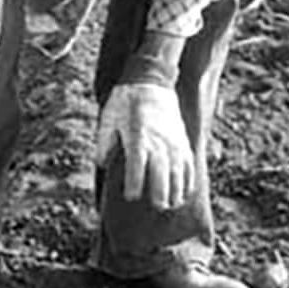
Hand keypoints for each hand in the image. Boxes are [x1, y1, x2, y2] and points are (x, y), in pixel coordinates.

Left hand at [93, 83, 191, 209]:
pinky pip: (188, 162)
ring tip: (171, 204)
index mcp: (137, 135)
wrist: (150, 80)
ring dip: (177, 188)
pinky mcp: (181, 139)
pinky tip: (184, 192)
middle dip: (161, 190)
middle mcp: (158, 139)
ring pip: (178, 169)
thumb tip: (101, 163)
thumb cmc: (125, 101)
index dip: (135, 182)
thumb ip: (104, 141)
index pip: (137, 164)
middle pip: (162, 170)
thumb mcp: (108, 117)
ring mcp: (172, 140)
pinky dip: (188, 178)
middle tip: (158, 207)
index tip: (131, 197)